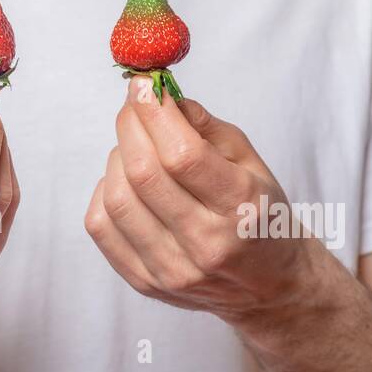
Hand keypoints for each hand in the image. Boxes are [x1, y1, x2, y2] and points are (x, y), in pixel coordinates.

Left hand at [84, 75, 322, 323]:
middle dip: (131, 125)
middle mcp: (206, 245)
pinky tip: (128, 183)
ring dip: (119, 157)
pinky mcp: (145, 282)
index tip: (143, 84)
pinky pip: (101, 225)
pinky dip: (107, 190)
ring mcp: (172, 270)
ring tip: (138, 148)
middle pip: (144, 173)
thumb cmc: (261, 215)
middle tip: (135, 106)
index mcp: (242, 209)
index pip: (183, 155)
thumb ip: (205, 127)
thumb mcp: (252, 163)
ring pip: (117, 197)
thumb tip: (158, 96)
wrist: (270, 287)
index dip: (154, 112)